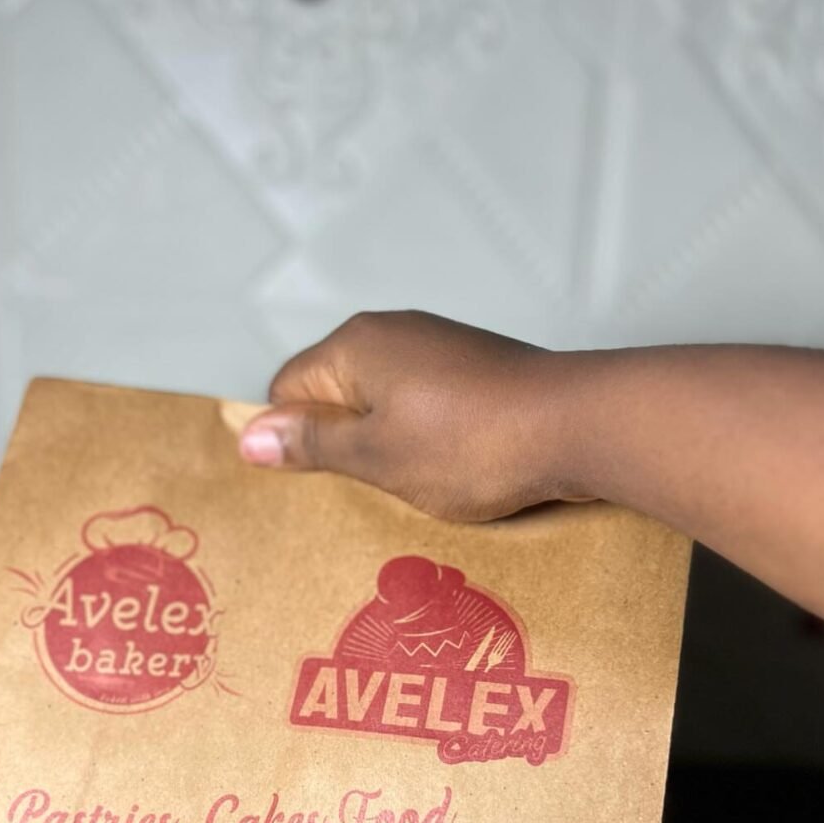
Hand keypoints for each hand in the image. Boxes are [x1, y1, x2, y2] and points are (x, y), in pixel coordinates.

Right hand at [239, 311, 594, 520]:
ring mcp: (440, 348)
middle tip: (368, 489)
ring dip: (390, 448)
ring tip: (416, 485)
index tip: (321, 480)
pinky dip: (430, 440)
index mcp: (356, 346)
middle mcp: (394, 333)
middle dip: (344, 444)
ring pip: (385, 404)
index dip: (295, 439)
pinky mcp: (476, 370)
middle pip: (337, 394)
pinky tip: (453, 472)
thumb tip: (249, 436)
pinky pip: (428, 407)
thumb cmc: (472, 443)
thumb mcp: (376, 456)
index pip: (288, 389)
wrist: (575, 426)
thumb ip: (312, 444)